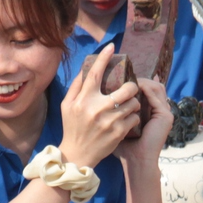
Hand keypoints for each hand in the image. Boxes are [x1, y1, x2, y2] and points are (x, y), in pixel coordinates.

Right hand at [60, 48, 141, 168]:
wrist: (77, 155)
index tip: (112, 46)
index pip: (95, 73)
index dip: (104, 58)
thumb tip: (86, 68)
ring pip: (133, 103)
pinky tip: (128, 120)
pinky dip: (134, 117)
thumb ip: (76, 86)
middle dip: (132, 86)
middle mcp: (96, 108)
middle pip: (125, 88)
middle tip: (130, 89)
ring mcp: (109, 121)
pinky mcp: (118, 132)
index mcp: (83, 99)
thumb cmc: (72, 127)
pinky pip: (135, 117)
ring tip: (129, 106)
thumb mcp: (67, 106)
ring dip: (134, 103)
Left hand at [114, 77, 174, 169]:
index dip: (136, 81)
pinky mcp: (165, 115)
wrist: (136, 162)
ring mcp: (164, 111)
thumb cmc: (124, 147)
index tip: (120, 75)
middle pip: (152, 85)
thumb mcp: (117, 126)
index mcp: (150, 111)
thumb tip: (97, 100)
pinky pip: (155, 95)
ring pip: (155, 86)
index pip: (147, 90)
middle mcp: (159, 109)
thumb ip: (112, 113)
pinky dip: (144, 88)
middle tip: (122, 74)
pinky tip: (131, 86)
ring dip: (140, 81)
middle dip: (138, 78)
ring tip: (126, 79)